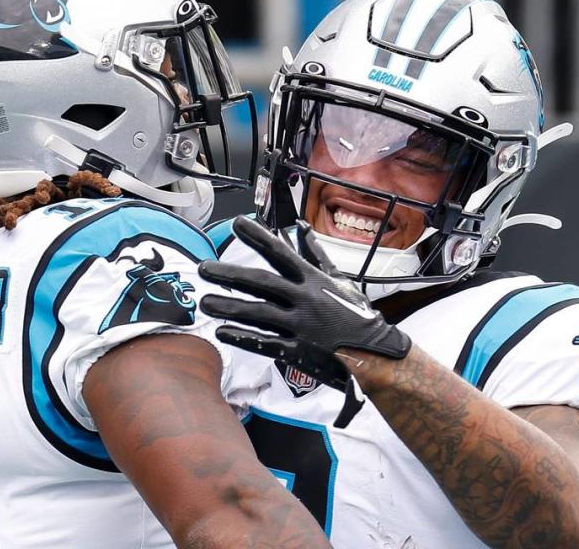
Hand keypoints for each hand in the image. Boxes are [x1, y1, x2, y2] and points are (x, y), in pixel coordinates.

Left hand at [198, 216, 410, 389]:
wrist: (376, 354)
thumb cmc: (357, 315)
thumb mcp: (340, 280)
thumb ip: (316, 255)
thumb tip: (302, 228)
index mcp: (314, 280)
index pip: (281, 253)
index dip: (258, 237)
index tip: (236, 224)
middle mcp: (305, 299)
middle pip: (261, 283)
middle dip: (230, 275)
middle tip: (203, 268)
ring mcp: (300, 326)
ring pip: (258, 314)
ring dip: (229, 308)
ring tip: (205, 302)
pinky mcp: (298, 350)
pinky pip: (266, 342)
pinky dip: (243, 337)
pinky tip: (222, 332)